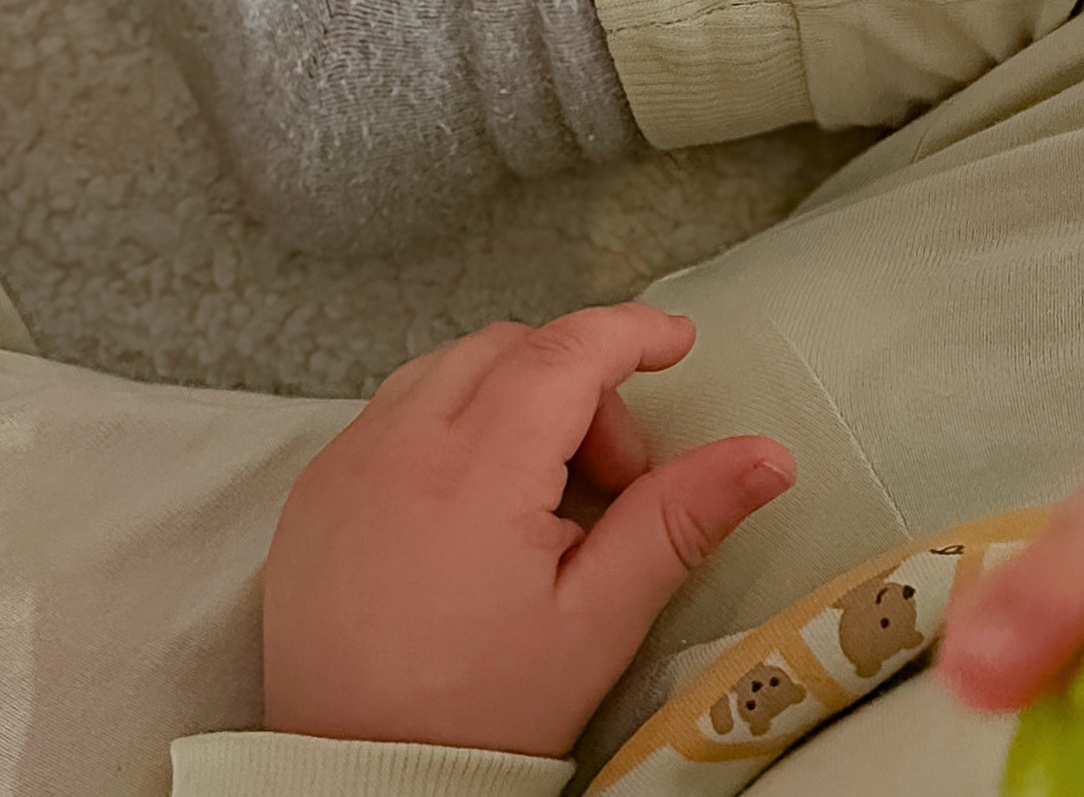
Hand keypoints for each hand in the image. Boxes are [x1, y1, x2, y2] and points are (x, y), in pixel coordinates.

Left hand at [264, 303, 795, 754]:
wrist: (355, 786)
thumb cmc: (480, 713)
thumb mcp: (599, 622)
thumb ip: (681, 521)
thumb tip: (768, 456)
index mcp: (478, 467)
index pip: (569, 349)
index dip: (632, 333)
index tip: (678, 344)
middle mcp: (402, 441)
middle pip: (514, 350)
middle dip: (580, 384)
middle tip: (615, 476)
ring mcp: (347, 460)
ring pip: (449, 368)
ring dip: (513, 395)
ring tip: (544, 494)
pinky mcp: (315, 490)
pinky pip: (393, 410)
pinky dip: (450, 422)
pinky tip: (475, 504)